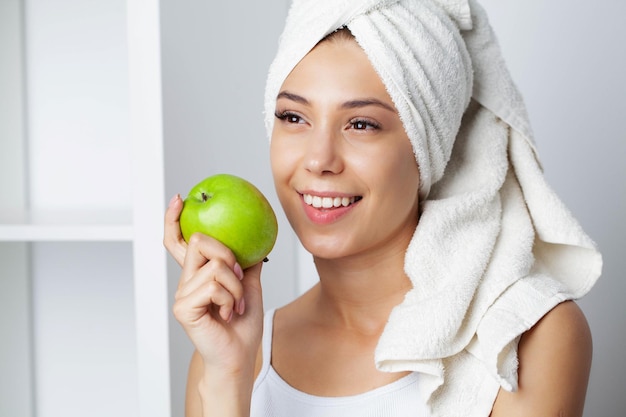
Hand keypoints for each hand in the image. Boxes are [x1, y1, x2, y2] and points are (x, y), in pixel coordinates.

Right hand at [164, 194, 263, 377]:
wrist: (239, 355)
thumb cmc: (242, 325)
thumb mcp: (250, 286)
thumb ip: (247, 263)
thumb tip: (257, 239)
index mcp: (197, 275)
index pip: (178, 242)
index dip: (174, 220)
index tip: (180, 199)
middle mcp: (185, 281)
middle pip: (198, 242)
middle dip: (228, 257)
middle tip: (239, 277)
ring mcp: (182, 294)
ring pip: (214, 266)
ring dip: (236, 287)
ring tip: (235, 305)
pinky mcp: (183, 307)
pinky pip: (213, 286)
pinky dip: (229, 299)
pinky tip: (227, 314)